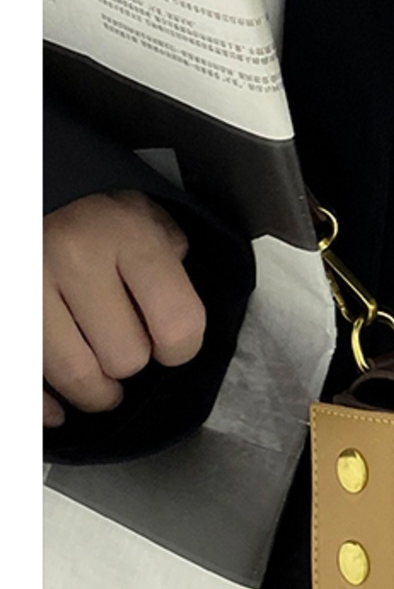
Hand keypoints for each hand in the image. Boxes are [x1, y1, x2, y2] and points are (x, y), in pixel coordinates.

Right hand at [43, 191, 206, 427]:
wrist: (22, 179)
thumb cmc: (84, 201)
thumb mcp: (139, 211)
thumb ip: (166, 260)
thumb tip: (174, 317)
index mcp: (124, 234)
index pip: (177, 324)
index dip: (182, 347)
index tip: (173, 345)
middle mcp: (73, 259)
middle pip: (125, 357)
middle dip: (131, 361)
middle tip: (124, 347)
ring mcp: (26, 284)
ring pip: (75, 375)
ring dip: (94, 390)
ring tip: (100, 385)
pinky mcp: (3, 304)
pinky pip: (24, 379)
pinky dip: (42, 404)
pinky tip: (56, 409)